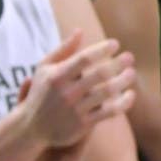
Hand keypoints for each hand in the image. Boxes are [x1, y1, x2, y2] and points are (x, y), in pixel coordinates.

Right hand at [18, 31, 136, 151]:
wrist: (30, 129)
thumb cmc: (40, 94)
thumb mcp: (43, 69)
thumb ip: (62, 50)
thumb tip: (80, 31)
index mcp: (57, 76)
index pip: (85, 58)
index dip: (103, 49)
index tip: (115, 44)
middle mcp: (66, 92)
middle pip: (101, 74)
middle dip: (119, 63)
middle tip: (129, 57)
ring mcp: (75, 109)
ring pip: (108, 91)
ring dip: (124, 79)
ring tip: (130, 73)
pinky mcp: (83, 124)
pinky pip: (111, 111)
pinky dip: (125, 102)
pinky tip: (130, 94)